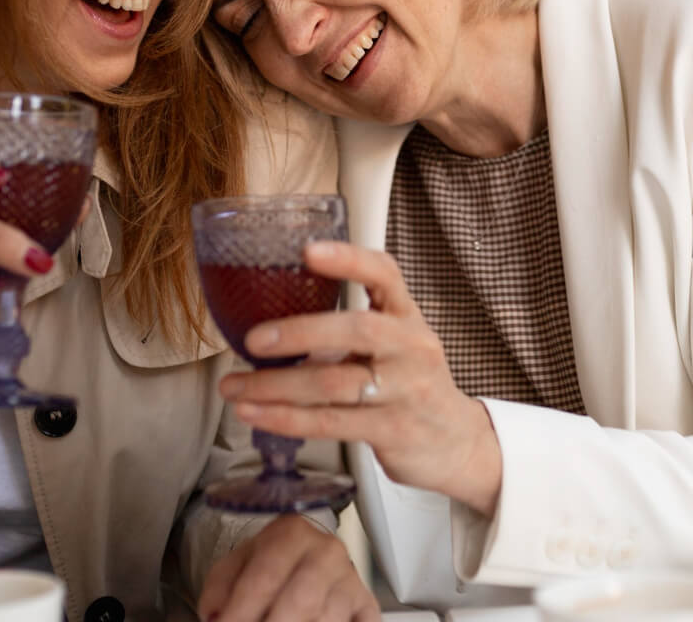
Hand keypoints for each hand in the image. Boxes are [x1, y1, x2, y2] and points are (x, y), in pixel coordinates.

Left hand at [197, 514, 378, 621]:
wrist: (305, 554)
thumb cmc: (270, 562)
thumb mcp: (235, 566)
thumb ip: (219, 590)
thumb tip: (215, 617)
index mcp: (292, 534)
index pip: (265, 576)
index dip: (241, 610)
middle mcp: (326, 552)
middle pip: (300, 601)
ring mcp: (350, 579)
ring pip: (327, 619)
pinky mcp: (366, 604)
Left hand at [220, 241, 503, 515]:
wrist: (457, 442)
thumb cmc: (410, 385)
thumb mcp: (393, 344)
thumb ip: (348, 328)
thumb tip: (270, 320)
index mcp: (407, 316)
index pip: (384, 274)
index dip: (348, 259)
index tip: (307, 251)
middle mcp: (412, 347)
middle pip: (357, 329)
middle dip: (300, 332)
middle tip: (253, 339)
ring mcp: (406, 390)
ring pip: (334, 383)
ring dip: (276, 386)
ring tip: (234, 387)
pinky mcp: (394, 430)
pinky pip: (332, 422)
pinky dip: (286, 418)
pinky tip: (256, 414)